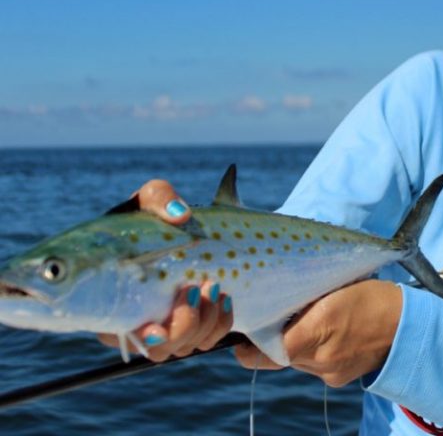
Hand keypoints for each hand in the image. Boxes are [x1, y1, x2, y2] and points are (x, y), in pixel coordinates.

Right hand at [97, 179, 232, 360]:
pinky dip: (220, 321)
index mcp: (113, 299)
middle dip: (184, 325)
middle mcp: (139, 322)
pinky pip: (209, 338)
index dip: (140, 338)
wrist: (184, 229)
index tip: (157, 327)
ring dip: (205, 321)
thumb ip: (159, 197)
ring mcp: (168, 327)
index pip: (115, 335)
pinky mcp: (195, 326)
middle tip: (197, 286)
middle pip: (160, 350)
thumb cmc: (153, 216)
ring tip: (213, 286)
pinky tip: (224, 298)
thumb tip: (180, 215)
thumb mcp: (151, 198)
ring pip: (187, 346)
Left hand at [234, 279, 402, 386]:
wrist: (408, 325)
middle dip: (273, 338)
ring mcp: (329, 372)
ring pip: (295, 360)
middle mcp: (321, 357)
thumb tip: (271, 300)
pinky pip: (311, 365)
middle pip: (279, 355)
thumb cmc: (372, 296)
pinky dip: (312, 350)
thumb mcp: (336, 288)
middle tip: (273, 316)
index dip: (248, 346)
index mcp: (320, 327)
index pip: (268, 351)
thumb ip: (304, 298)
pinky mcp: (337, 380)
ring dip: (293, 343)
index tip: (240, 338)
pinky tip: (327, 333)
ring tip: (309, 320)